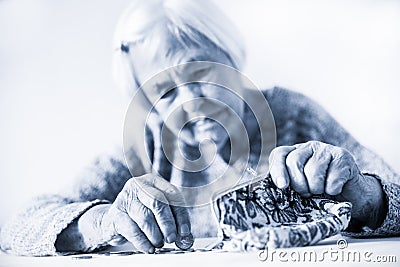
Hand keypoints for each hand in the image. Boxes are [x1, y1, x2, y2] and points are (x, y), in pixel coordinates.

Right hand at [100, 174, 191, 252]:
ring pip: (145, 217)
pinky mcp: (116, 214)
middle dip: (167, 223)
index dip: (181, 215)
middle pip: (158, 202)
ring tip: (159, 243)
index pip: (173, 195)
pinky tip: (148, 247)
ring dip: (155, 235)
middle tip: (171, 238)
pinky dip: (143, 242)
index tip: (185, 231)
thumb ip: (172, 219)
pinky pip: (133, 230)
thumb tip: (185, 236)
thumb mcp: (157, 211)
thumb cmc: (140, 214)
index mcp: (154, 181)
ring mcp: (125, 198)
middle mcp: (139, 185)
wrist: (113, 220)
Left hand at [269, 141, 385, 229]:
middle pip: (294, 161)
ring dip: (317, 188)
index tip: (282, 186)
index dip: (277, 169)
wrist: (352, 196)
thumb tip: (271, 190)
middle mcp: (309, 147)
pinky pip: (332, 177)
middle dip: (299, 184)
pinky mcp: (343, 157)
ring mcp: (326, 149)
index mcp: (294, 153)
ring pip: (313, 170)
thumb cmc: (321, 193)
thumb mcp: (300, 189)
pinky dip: (332, 189)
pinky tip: (335, 189)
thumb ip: (286, 185)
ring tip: (321, 192)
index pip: (279, 154)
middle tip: (307, 193)